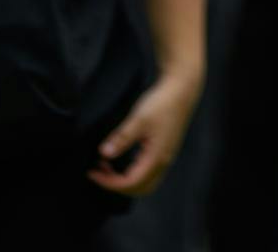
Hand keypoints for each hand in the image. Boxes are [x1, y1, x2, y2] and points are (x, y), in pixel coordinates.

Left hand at [88, 66, 201, 195]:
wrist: (183, 88)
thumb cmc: (163, 102)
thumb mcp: (139, 119)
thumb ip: (122, 138)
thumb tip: (104, 153)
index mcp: (156, 157)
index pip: (130, 183)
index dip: (109, 182)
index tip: (94, 173)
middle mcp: (163, 161)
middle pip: (139, 188)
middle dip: (117, 186)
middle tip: (100, 173)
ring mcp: (166, 156)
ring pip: (145, 182)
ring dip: (125, 180)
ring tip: (108, 166)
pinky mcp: (165, 149)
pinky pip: (148, 171)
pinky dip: (133, 172)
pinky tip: (125, 158)